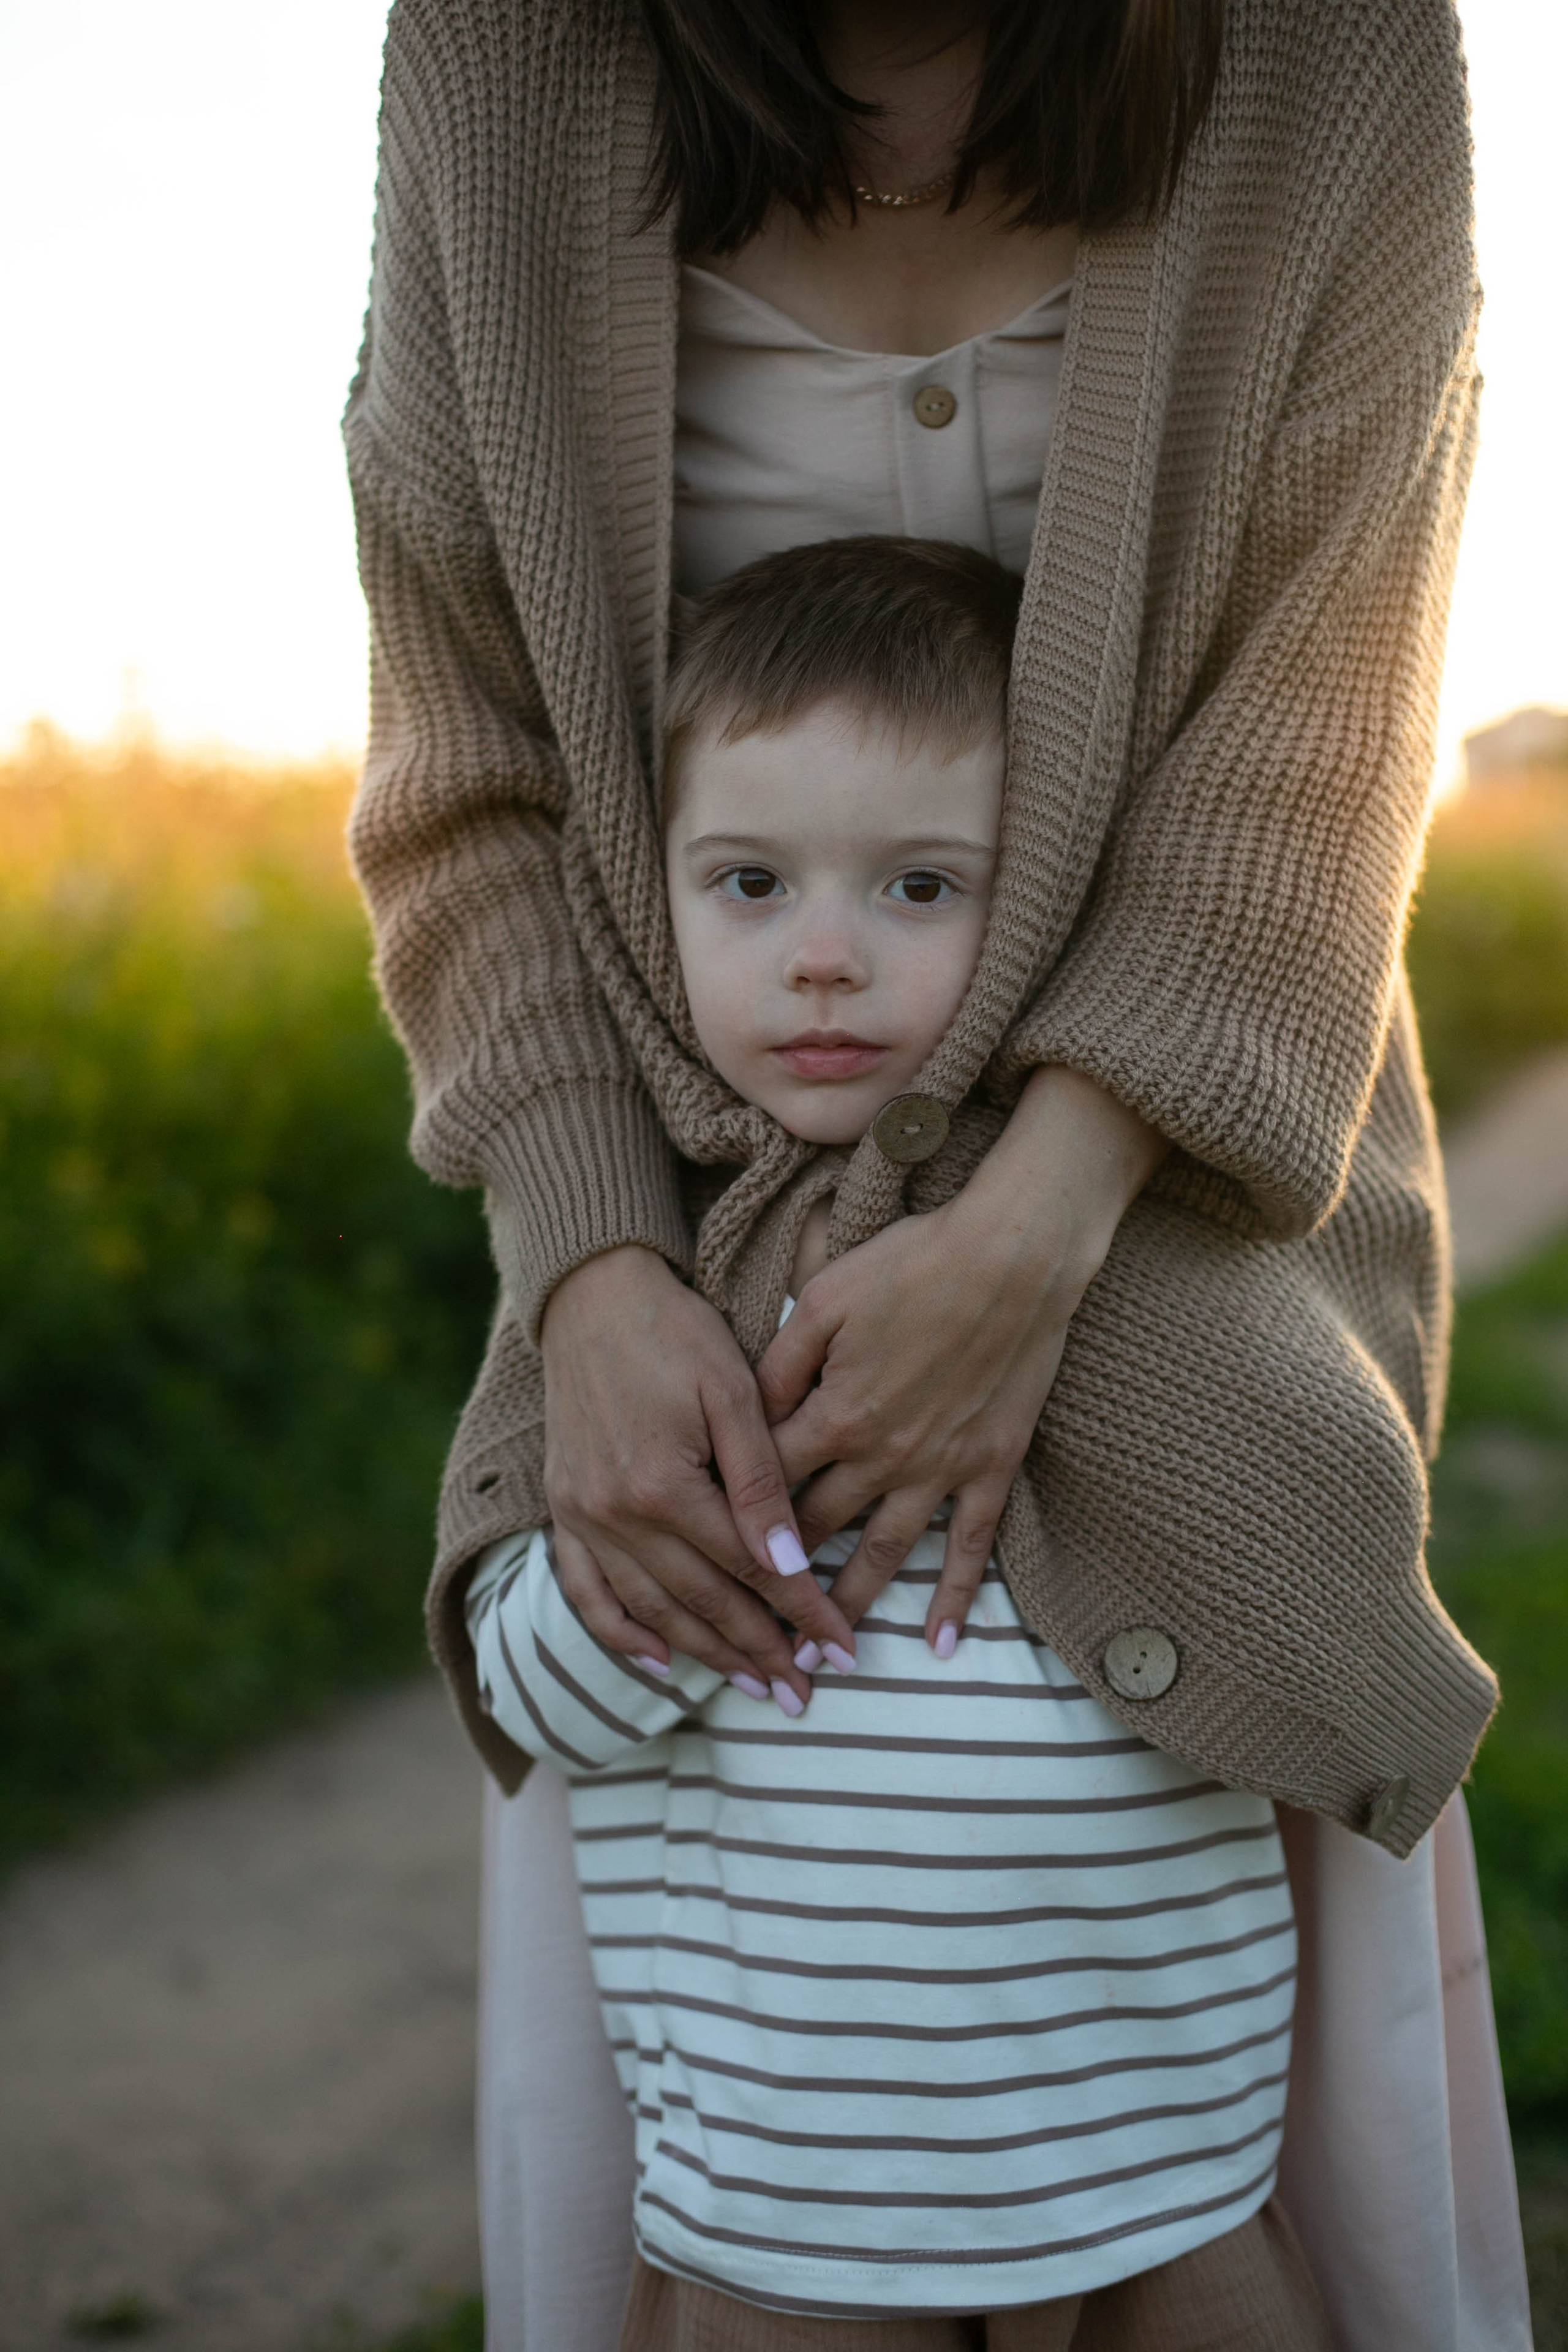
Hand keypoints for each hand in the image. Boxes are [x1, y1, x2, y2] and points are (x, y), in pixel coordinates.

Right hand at [540, 1245, 857, 1710]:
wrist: (591, 1294)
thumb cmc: (675, 1333)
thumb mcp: (731, 1393)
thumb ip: (760, 1483)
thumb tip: (788, 1565)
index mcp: (664, 1487)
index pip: (749, 1569)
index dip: (800, 1612)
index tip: (842, 1647)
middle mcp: (616, 1514)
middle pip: (701, 1602)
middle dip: (759, 1650)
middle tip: (805, 1692)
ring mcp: (582, 1515)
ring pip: (650, 1608)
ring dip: (703, 1654)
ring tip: (753, 1687)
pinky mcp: (563, 1506)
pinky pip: (586, 1589)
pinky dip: (620, 1632)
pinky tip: (657, 1660)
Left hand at [760, 1067, 1167, 1654]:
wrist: (1014, 1257)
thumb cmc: (913, 1264)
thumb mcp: (822, 1299)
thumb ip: (779, 1365)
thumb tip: (745, 1417)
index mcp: (834, 1414)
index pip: (768, 1481)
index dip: (732, 1518)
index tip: (704, 1553)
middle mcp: (883, 1455)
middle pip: (817, 1528)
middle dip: (778, 1580)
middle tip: (748, 1625)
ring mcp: (941, 1467)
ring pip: (885, 1552)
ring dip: (851, 1603)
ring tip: (825, 1654)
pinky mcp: (991, 1465)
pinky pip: (971, 1546)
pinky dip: (957, 1598)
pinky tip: (941, 1645)